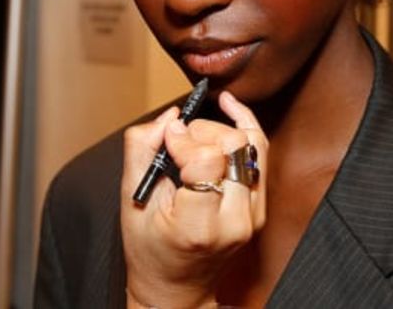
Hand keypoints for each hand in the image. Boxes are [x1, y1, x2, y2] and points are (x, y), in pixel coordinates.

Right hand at [121, 91, 267, 308]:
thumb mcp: (132, 200)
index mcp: (200, 225)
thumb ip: (142, 150)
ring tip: (192, 138)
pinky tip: (228, 105)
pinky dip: (244, 125)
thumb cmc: (150, 249)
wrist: (177, 287)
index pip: (208, 159)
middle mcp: (235, 220)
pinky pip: (259, 153)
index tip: (167, 139)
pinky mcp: (259, 206)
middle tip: (176, 141)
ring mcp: (252, 214)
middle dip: (200, 132)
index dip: (184, 140)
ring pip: (249, 144)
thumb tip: (169, 116)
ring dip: (218, 130)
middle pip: (232, 145)